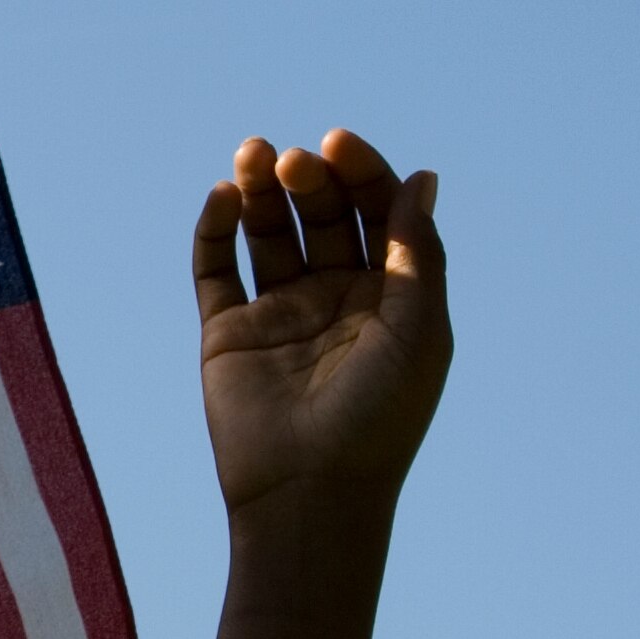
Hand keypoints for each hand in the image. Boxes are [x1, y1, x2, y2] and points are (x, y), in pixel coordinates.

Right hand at [193, 133, 449, 517]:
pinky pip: (216, 267)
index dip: (361, 172)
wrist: (309, 494)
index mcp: (389, 296)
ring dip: (261, 188)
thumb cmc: (378, 419)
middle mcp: (335, 297)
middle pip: (321, 214)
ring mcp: (279, 312)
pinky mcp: (227, 331)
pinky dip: (216, 227)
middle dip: (309, 180)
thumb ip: (418, 253)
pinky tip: (223, 198)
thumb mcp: (418, 330)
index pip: (376, 213)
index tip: (338, 144)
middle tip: (294, 163)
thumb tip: (423, 179)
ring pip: (267, 231)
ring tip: (251, 156)